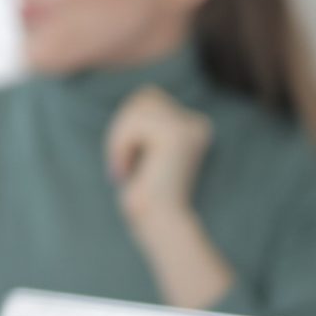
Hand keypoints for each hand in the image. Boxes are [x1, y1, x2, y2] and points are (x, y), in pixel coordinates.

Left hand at [104, 86, 213, 235]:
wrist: (160, 224)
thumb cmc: (145, 193)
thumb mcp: (144, 149)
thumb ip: (146, 122)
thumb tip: (145, 91)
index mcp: (194, 126)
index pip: (149, 97)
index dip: (128, 124)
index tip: (127, 159)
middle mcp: (197, 124)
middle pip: (144, 97)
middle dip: (123, 127)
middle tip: (121, 165)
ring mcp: (190, 127)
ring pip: (136, 108)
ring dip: (118, 139)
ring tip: (122, 169)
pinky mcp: (177, 135)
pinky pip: (133, 123)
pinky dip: (119, 146)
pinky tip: (125, 171)